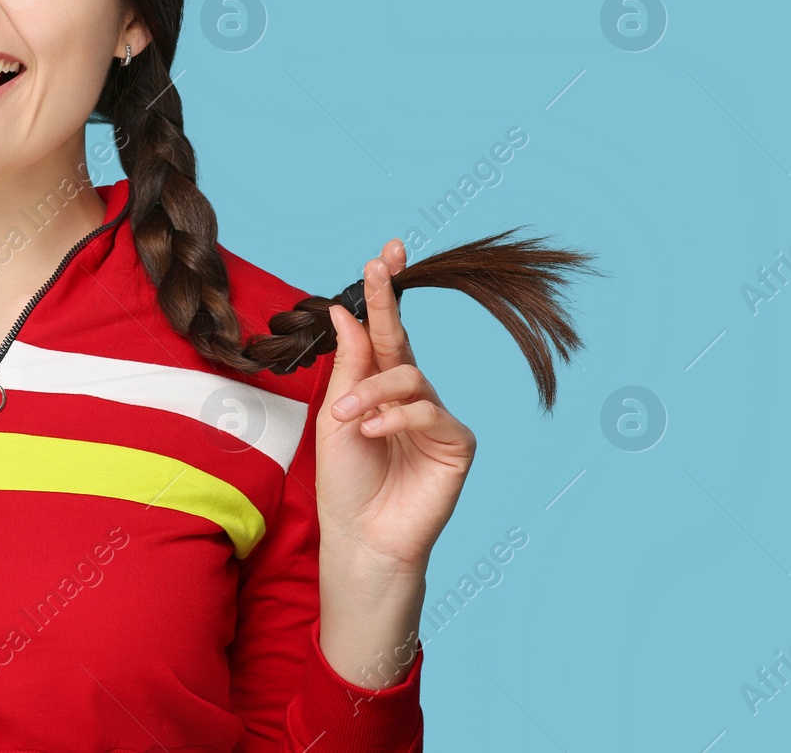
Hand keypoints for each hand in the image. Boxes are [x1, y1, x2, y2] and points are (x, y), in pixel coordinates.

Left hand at [315, 239, 475, 576]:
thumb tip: (345, 311)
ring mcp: (436, 416)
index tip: (384, 255)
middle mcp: (411, 394)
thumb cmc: (345, 480)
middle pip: (401, 338)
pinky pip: (429, 411)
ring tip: (348, 419)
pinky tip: (374, 433)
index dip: (383, 294)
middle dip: (389, 301)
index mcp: (379, 384)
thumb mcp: (334, 416)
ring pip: (410, 377)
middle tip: (379, 266)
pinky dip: (396, 418)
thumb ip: (348, 366)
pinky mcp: (456, 443)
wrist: (361, 535)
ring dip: (372, 392)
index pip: (383, 331)